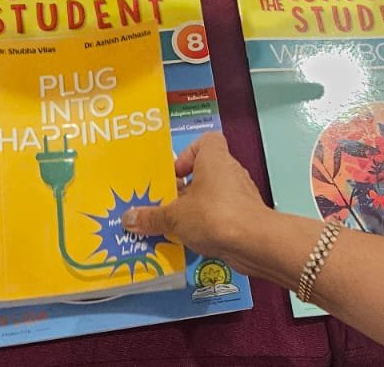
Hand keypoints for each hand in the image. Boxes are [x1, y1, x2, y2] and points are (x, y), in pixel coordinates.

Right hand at [123, 132, 269, 261]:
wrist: (254, 242)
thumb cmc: (216, 215)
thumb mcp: (174, 216)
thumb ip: (151, 217)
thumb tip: (130, 218)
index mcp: (214, 158)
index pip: (206, 141)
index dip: (188, 154)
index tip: (173, 173)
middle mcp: (230, 172)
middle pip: (205, 173)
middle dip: (184, 189)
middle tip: (165, 204)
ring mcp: (241, 195)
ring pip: (212, 196)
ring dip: (194, 209)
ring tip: (174, 226)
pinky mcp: (246, 216)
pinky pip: (221, 216)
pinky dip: (208, 225)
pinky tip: (192, 241)